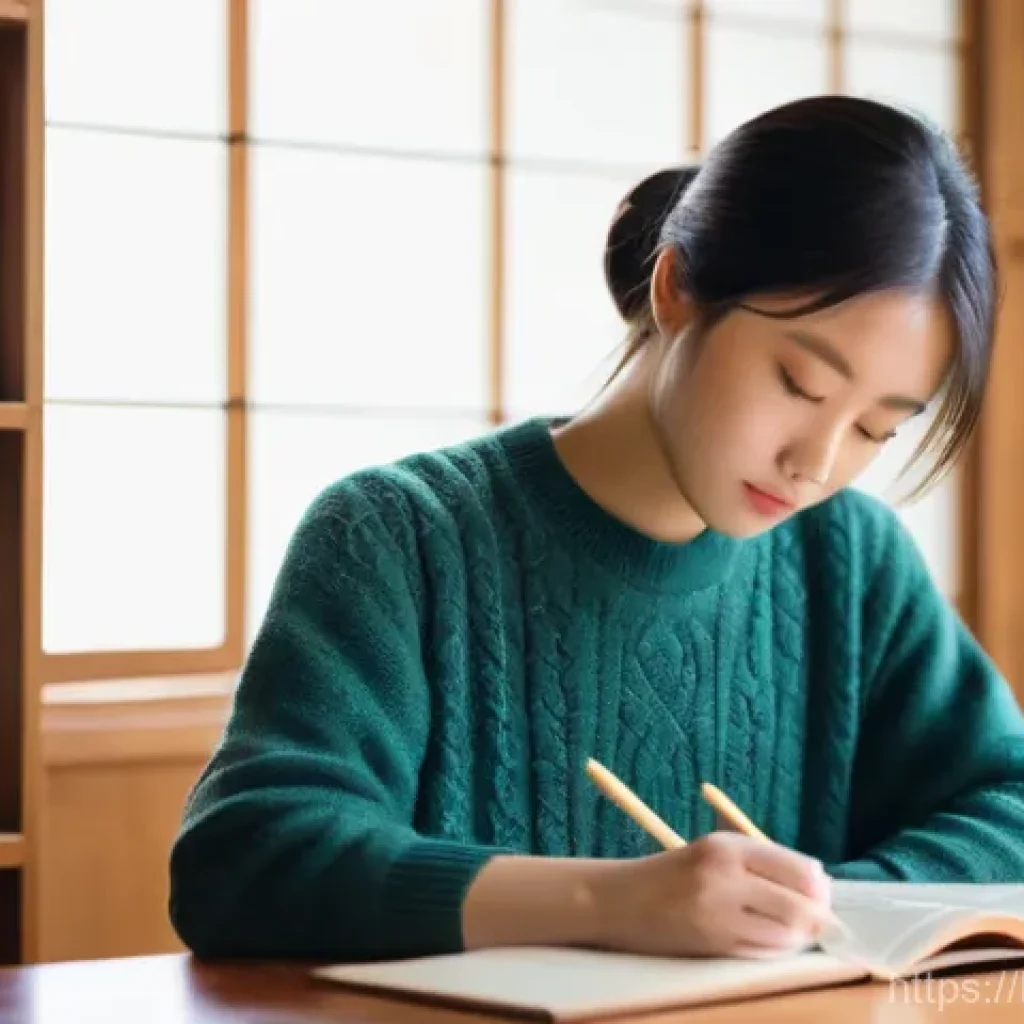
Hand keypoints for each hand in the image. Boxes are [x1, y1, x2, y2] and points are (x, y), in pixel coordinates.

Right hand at [590, 832, 832, 958]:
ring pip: (786, 934)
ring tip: (795, 932)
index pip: (798, 869)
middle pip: (799, 905)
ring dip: (800, 937)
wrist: (619, 901)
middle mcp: (725, 878)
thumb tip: (819, 881)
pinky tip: (773, 942)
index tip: (824, 894)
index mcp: (727, 847)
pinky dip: (778, 950)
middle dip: (818, 917)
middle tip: (821, 921)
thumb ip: (761, 862)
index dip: (820, 887)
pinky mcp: (713, 946)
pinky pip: (764, 952)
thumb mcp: (714, 853)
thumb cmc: (673, 874)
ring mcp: (719, 915)